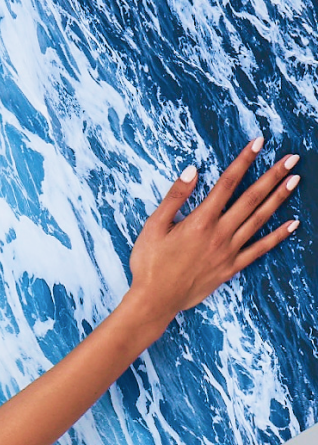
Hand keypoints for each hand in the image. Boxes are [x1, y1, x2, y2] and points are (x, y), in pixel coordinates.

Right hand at [126, 137, 300, 330]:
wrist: (154, 301)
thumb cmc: (149, 265)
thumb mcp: (153, 227)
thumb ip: (174, 198)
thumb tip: (192, 171)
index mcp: (200, 221)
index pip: (226, 183)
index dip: (244, 161)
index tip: (258, 143)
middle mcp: (219, 234)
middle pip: (251, 198)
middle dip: (272, 175)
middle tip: (291, 158)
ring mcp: (228, 251)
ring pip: (259, 220)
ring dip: (279, 198)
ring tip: (295, 180)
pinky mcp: (230, 268)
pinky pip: (260, 250)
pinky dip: (278, 237)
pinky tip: (293, 224)